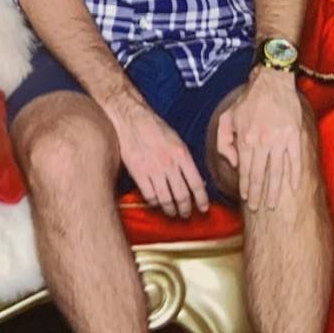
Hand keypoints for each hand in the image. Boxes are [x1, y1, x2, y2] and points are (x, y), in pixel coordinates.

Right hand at [106, 95, 207, 217]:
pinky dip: (154, 202)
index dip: (201, 200)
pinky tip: (156, 202)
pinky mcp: (138, 172)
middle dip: (186, 209)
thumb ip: (186, 160)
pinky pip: (149, 195)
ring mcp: (153, 169)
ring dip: (170, 210)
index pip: (197, 184)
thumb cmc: (153, 127)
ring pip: (166, 199)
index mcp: (182, 154)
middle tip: (186, 214)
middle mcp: (169, 163)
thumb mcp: (176, 140)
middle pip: (182, 195)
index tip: (203, 208)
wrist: (130, 118)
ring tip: (171, 213)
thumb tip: (197, 181)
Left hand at [216, 67, 303, 210]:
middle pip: (260, 175)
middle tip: (257, 209)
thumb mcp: (227, 118)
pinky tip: (293, 187)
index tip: (246, 199)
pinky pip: (295, 160)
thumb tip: (231, 162)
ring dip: (275, 190)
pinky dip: (295, 175)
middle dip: (258, 194)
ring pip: (278, 171)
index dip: (245, 187)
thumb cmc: (247, 102)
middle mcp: (262, 142)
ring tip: (273, 204)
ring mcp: (281, 140)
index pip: (244, 170)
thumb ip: (223, 141)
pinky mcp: (295, 136)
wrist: (272, 84)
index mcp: (245, 139)